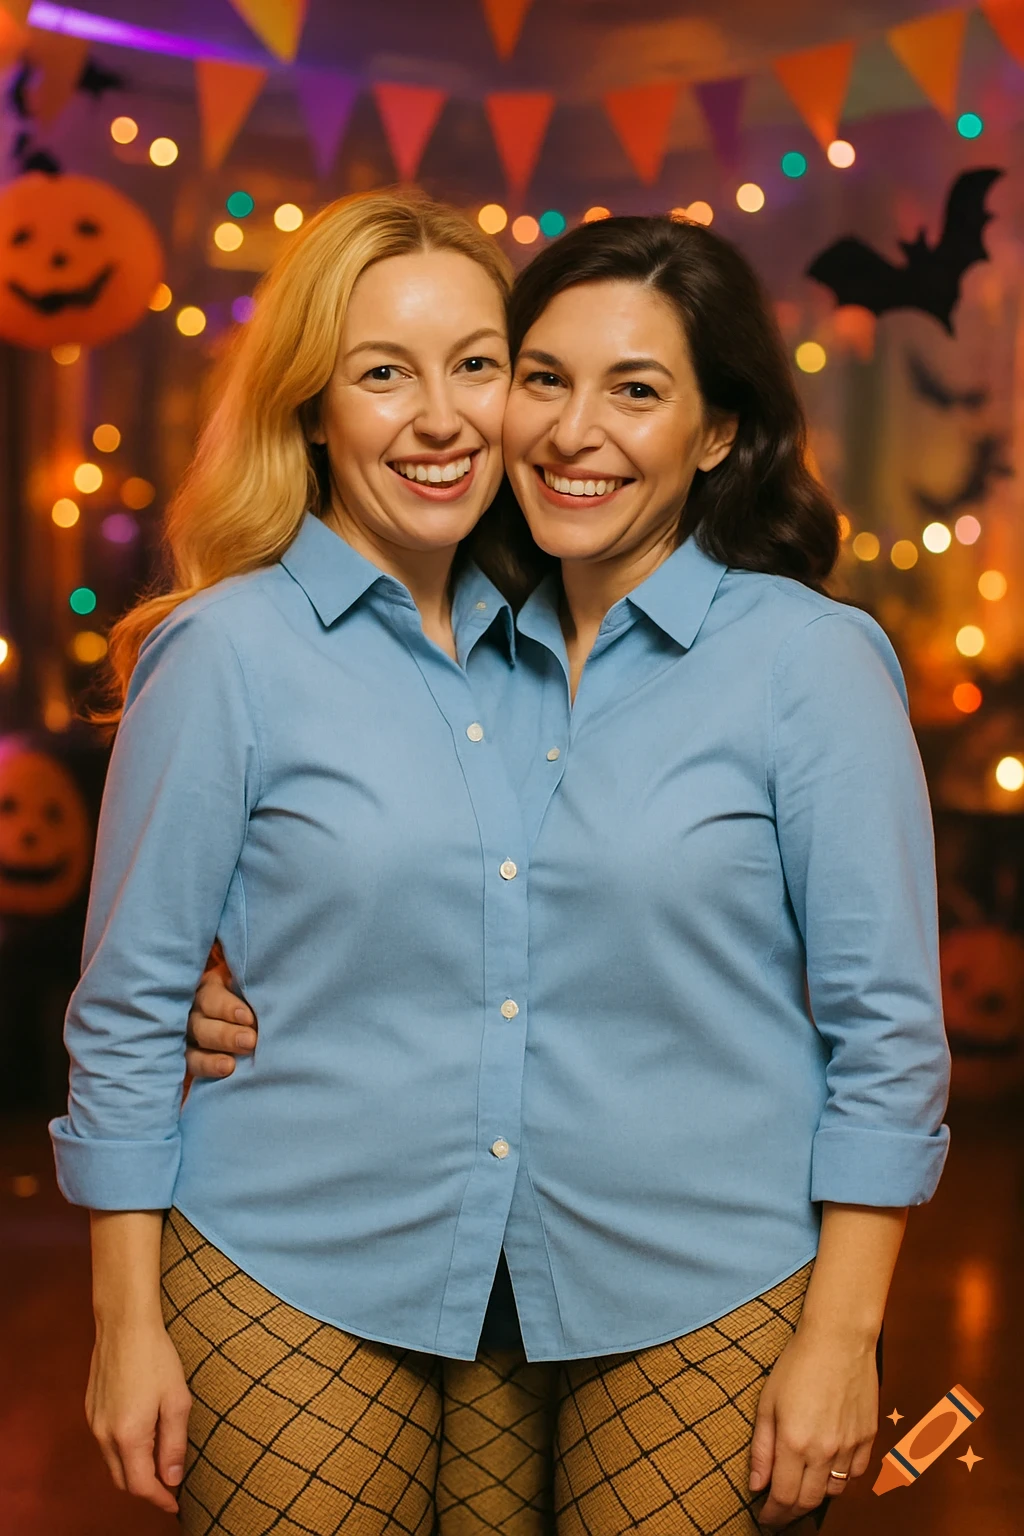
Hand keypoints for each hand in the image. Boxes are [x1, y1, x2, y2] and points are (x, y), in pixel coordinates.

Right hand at [86, 1318, 192, 1514]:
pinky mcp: (91, 1409)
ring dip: (134, 1469)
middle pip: (123, 1480)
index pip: (142, 1485)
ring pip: (113, 1463)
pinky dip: (123, 1451)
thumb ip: (174, 1444)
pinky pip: (106, 1443)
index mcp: (129, 1435)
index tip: (175, 1504)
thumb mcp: (177, 1401)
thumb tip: (172, 1478)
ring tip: (160, 1459)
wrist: (124, 1325)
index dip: (160, 1499)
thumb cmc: (156, 1358)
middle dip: (147, 1488)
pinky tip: (143, 1436)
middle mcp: (105, 1434)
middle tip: (170, 1484)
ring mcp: (94, 1422)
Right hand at [185, 967, 256, 1078]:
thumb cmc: (255, 1001)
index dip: (226, 1008)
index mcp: (209, 988)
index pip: (211, 997)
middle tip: (249, 1041)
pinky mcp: (191, 1056)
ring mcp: (189, 1036)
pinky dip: (207, 1068)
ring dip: (211, 1058)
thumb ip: (254, 995)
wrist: (254, 1021)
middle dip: (225, 1035)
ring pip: (192, 1047)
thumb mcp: (251, 992)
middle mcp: (194, 1012)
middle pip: (200, 1024)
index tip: (248, 1018)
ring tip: (230, 1065)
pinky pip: (193, 1064)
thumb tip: (271, 998)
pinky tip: (223, 1072)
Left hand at [749, 1325, 877, 1528]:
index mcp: (794, 1442)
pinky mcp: (868, 1438)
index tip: (764, 1519)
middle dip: (790, 1513)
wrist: (839, 1339)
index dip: (772, 1515)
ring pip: (834, 1492)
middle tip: (779, 1513)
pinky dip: (841, 1480)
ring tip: (801, 1488)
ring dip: (816, 1496)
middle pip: (808, 1501)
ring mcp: (850, 1446)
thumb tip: (756, 1485)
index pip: (782, 1497)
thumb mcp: (767, 1402)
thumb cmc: (797, 1364)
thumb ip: (761, 1449)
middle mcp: (824, 1451)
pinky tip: (828, 1471)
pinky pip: (856, 1475)